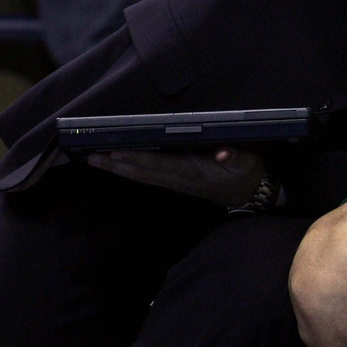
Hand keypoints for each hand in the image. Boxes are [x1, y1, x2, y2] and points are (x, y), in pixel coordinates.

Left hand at [87, 147, 269, 206]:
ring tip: (97, 161)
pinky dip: (131, 173)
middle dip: (118, 165)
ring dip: (119, 171)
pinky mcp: (178, 184)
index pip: (160, 164)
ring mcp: (178, 184)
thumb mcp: (248, 161)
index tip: (116, 151)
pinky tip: (119, 168)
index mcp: (195, 171)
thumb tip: (224, 151)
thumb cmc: (249, 173)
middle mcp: (182, 179)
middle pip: (144, 173)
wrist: (254, 195)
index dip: (137, 158)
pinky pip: (149, 180)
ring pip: (143, 178)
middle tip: (92, 157)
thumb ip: (235, 155)